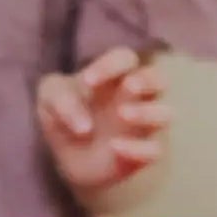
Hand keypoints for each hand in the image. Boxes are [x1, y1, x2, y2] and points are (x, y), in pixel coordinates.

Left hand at [35, 48, 171, 196]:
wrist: (66, 158)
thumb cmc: (63, 116)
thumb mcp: (49, 100)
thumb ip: (60, 100)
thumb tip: (84, 126)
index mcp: (114, 77)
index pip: (125, 59)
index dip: (111, 66)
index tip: (89, 82)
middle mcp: (136, 98)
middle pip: (159, 78)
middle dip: (148, 80)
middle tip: (130, 86)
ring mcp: (143, 126)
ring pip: (167, 113)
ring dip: (149, 112)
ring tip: (123, 115)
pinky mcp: (144, 153)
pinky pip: (155, 150)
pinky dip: (139, 149)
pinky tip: (115, 148)